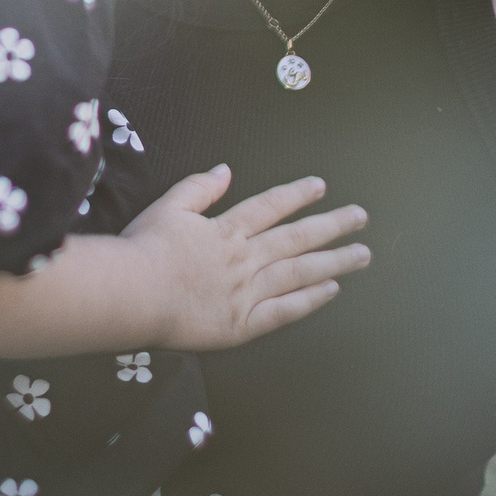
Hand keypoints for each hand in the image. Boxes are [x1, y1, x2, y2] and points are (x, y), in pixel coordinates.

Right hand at [121, 165, 369, 350]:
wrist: (133, 294)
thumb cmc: (143, 251)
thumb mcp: (167, 207)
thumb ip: (198, 188)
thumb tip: (225, 171)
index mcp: (227, 230)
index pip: (270, 207)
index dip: (297, 195)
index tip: (321, 187)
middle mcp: (245, 258)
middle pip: (297, 238)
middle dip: (332, 226)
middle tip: (360, 217)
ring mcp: (248, 291)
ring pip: (300, 272)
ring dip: (334, 262)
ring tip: (362, 255)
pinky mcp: (242, 324)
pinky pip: (284, 311)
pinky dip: (309, 300)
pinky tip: (331, 290)